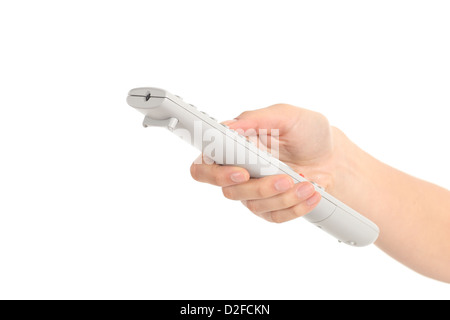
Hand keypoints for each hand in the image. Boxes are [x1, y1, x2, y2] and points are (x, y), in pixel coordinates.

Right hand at [190, 104, 336, 222]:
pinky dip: (295, 206)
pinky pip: (274, 216)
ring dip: (283, 196)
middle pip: (229, 191)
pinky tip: (311, 193)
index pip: (204, 166)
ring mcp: (252, 192)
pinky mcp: (269, 208)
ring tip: (307, 182)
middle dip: (259, 188)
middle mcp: (238, 171)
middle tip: (284, 178)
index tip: (242, 172)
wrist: (333, 157)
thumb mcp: (287, 116)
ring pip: (254, 204)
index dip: (215, 174)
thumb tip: (230, 125)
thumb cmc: (307, 132)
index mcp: (233, 147)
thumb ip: (256, 119)